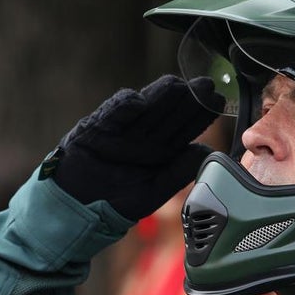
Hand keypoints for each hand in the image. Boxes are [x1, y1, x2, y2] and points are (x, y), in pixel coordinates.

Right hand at [49, 75, 220, 220]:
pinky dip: (123, 107)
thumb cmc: (115, 204)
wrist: (76, 209)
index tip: (217, 100)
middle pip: (168, 112)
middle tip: (205, 85)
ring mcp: (121, 130)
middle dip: (186, 99)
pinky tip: (138, 101)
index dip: (200, 114)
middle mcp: (143, 136)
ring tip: (176, 86)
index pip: (184, 127)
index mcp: (160, 150)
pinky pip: (111, 114)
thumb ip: (179, 173)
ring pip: (144, 108)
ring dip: (159, 95)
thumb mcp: (153, 192)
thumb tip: (206, 151)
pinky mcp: (96, 128)